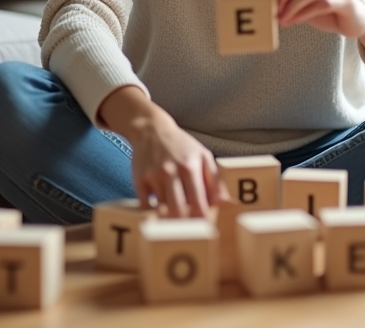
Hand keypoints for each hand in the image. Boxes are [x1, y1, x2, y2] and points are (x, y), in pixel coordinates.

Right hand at [98, 86, 225, 216]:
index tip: (206, 229)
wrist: (151, 129)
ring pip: (162, 209)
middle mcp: (171, 171)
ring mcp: (153, 176)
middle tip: (190, 234)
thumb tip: (226, 204)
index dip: (202, 220)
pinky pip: (145, 206)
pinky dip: (152, 214)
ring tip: (176, 225)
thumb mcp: (203, 156)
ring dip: (169, 219)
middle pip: (178, 210)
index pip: (199, 202)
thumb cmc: (181, 146)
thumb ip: (216, 180)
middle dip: (185, 225)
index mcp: (190, 167)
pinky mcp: (138, 180)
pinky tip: (159, 215)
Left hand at [270, 0, 364, 59]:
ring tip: (282, 19)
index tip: (266, 0)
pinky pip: (322, 4)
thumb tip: (268, 4)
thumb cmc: (329, 12)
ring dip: (292, 7)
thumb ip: (292, 0)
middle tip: (272, 11)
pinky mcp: (347, 0)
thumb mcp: (307, 4)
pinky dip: (305, 13)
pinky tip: (295, 21)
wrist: (358, 22)